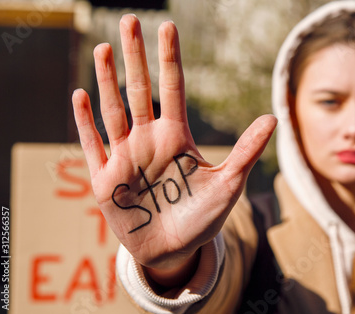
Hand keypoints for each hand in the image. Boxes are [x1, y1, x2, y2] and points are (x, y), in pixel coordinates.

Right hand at [72, 15, 275, 284]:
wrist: (174, 250)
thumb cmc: (203, 218)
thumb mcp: (229, 184)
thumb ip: (246, 152)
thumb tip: (273, 118)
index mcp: (177, 137)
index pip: (173, 88)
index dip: (170, 58)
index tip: (167, 26)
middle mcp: (149, 141)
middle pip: (140, 91)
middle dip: (135, 56)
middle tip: (130, 19)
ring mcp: (125, 158)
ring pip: (114, 111)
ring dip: (108, 81)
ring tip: (105, 48)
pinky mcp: (106, 181)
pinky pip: (93, 146)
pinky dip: (86, 123)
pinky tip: (80, 95)